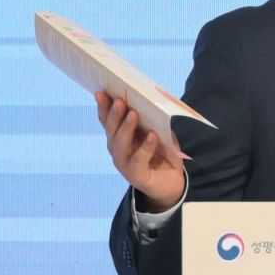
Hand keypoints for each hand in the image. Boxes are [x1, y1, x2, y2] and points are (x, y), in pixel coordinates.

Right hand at [95, 91, 185, 210]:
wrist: (172, 182)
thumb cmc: (162, 154)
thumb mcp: (158, 133)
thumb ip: (152, 121)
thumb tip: (151, 101)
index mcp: (120, 137)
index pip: (108, 120)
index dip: (104, 107)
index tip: (102, 92)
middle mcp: (118, 150)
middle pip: (112, 130)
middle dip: (114, 115)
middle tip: (120, 101)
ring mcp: (125, 163)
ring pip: (120, 144)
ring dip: (126, 128)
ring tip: (134, 114)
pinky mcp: (136, 175)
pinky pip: (138, 159)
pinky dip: (145, 147)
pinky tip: (152, 136)